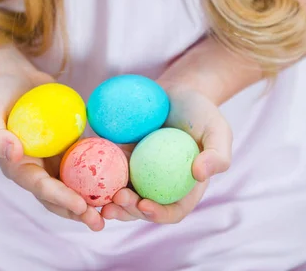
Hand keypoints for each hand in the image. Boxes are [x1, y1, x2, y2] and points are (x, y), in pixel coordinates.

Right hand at [0, 51, 104, 231]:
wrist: (15, 79)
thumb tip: (14, 155)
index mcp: (18, 168)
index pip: (40, 188)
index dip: (60, 199)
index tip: (81, 206)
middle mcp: (37, 169)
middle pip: (60, 196)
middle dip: (79, 211)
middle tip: (100, 221)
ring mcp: (55, 159)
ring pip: (76, 185)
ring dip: (93, 198)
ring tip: (115, 208)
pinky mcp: (70, 147)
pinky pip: (87, 161)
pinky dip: (101, 171)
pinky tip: (121, 177)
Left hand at [102, 53, 232, 223]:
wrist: (180, 90)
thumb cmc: (202, 111)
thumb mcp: (219, 129)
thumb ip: (218, 154)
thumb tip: (200, 174)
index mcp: (185, 187)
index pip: (173, 211)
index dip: (158, 215)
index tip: (144, 206)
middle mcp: (160, 184)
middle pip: (143, 207)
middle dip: (128, 211)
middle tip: (115, 200)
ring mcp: (140, 171)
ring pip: (122, 192)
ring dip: (109, 200)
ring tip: (97, 198)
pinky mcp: (123, 155)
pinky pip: (109, 167)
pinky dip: (99, 174)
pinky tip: (86, 171)